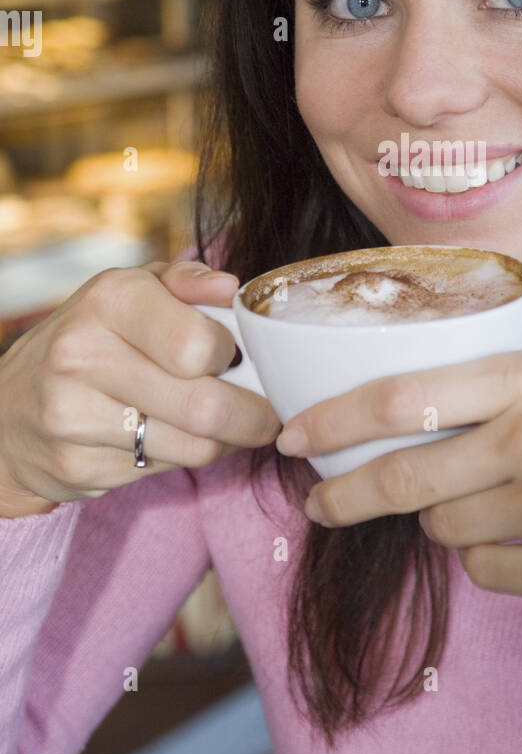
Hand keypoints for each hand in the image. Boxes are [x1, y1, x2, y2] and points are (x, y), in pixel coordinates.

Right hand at [0, 260, 281, 514]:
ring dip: (226, 441)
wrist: (11, 409)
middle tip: (265, 411)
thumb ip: (186, 282)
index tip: (236, 357)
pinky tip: (177, 438)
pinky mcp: (77, 468)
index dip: (233, 355)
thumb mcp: (133, 292)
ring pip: (194, 448)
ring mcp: (74, 417)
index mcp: (109, 300)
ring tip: (226, 424)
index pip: (200, 345)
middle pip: (206, 406)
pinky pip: (165, 471)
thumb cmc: (95, 339)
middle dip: (253, 414)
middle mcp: (83, 356)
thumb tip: (230, 288)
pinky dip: (185, 459)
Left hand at [277, 350, 521, 641]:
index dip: (334, 420)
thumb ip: (489, 399)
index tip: (292, 436)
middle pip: (403, 476)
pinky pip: (489, 572)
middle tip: (320, 505)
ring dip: (456, 525)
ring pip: (445, 530)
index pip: (402, 396)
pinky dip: (501, 562)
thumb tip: (390, 428)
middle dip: (347, 495)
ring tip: (514, 508)